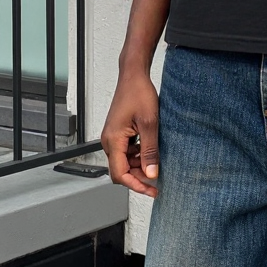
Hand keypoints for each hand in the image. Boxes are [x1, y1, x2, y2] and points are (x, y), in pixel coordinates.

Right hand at [102, 68, 160, 196]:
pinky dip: (137, 156)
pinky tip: (149, 150)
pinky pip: (126, 152)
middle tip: (157, 179)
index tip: (151, 190)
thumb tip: (151, 173)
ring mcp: (113, 137)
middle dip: (138, 177)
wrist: (133, 76)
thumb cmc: (138, 93)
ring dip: (139, 166)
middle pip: (120, 170)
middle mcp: (109, 141)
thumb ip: (149, 151)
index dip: (136, 185)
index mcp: (113, 140)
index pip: (119, 174)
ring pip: (124, 162)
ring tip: (156, 162)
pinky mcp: (118, 133)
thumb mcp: (150, 124)